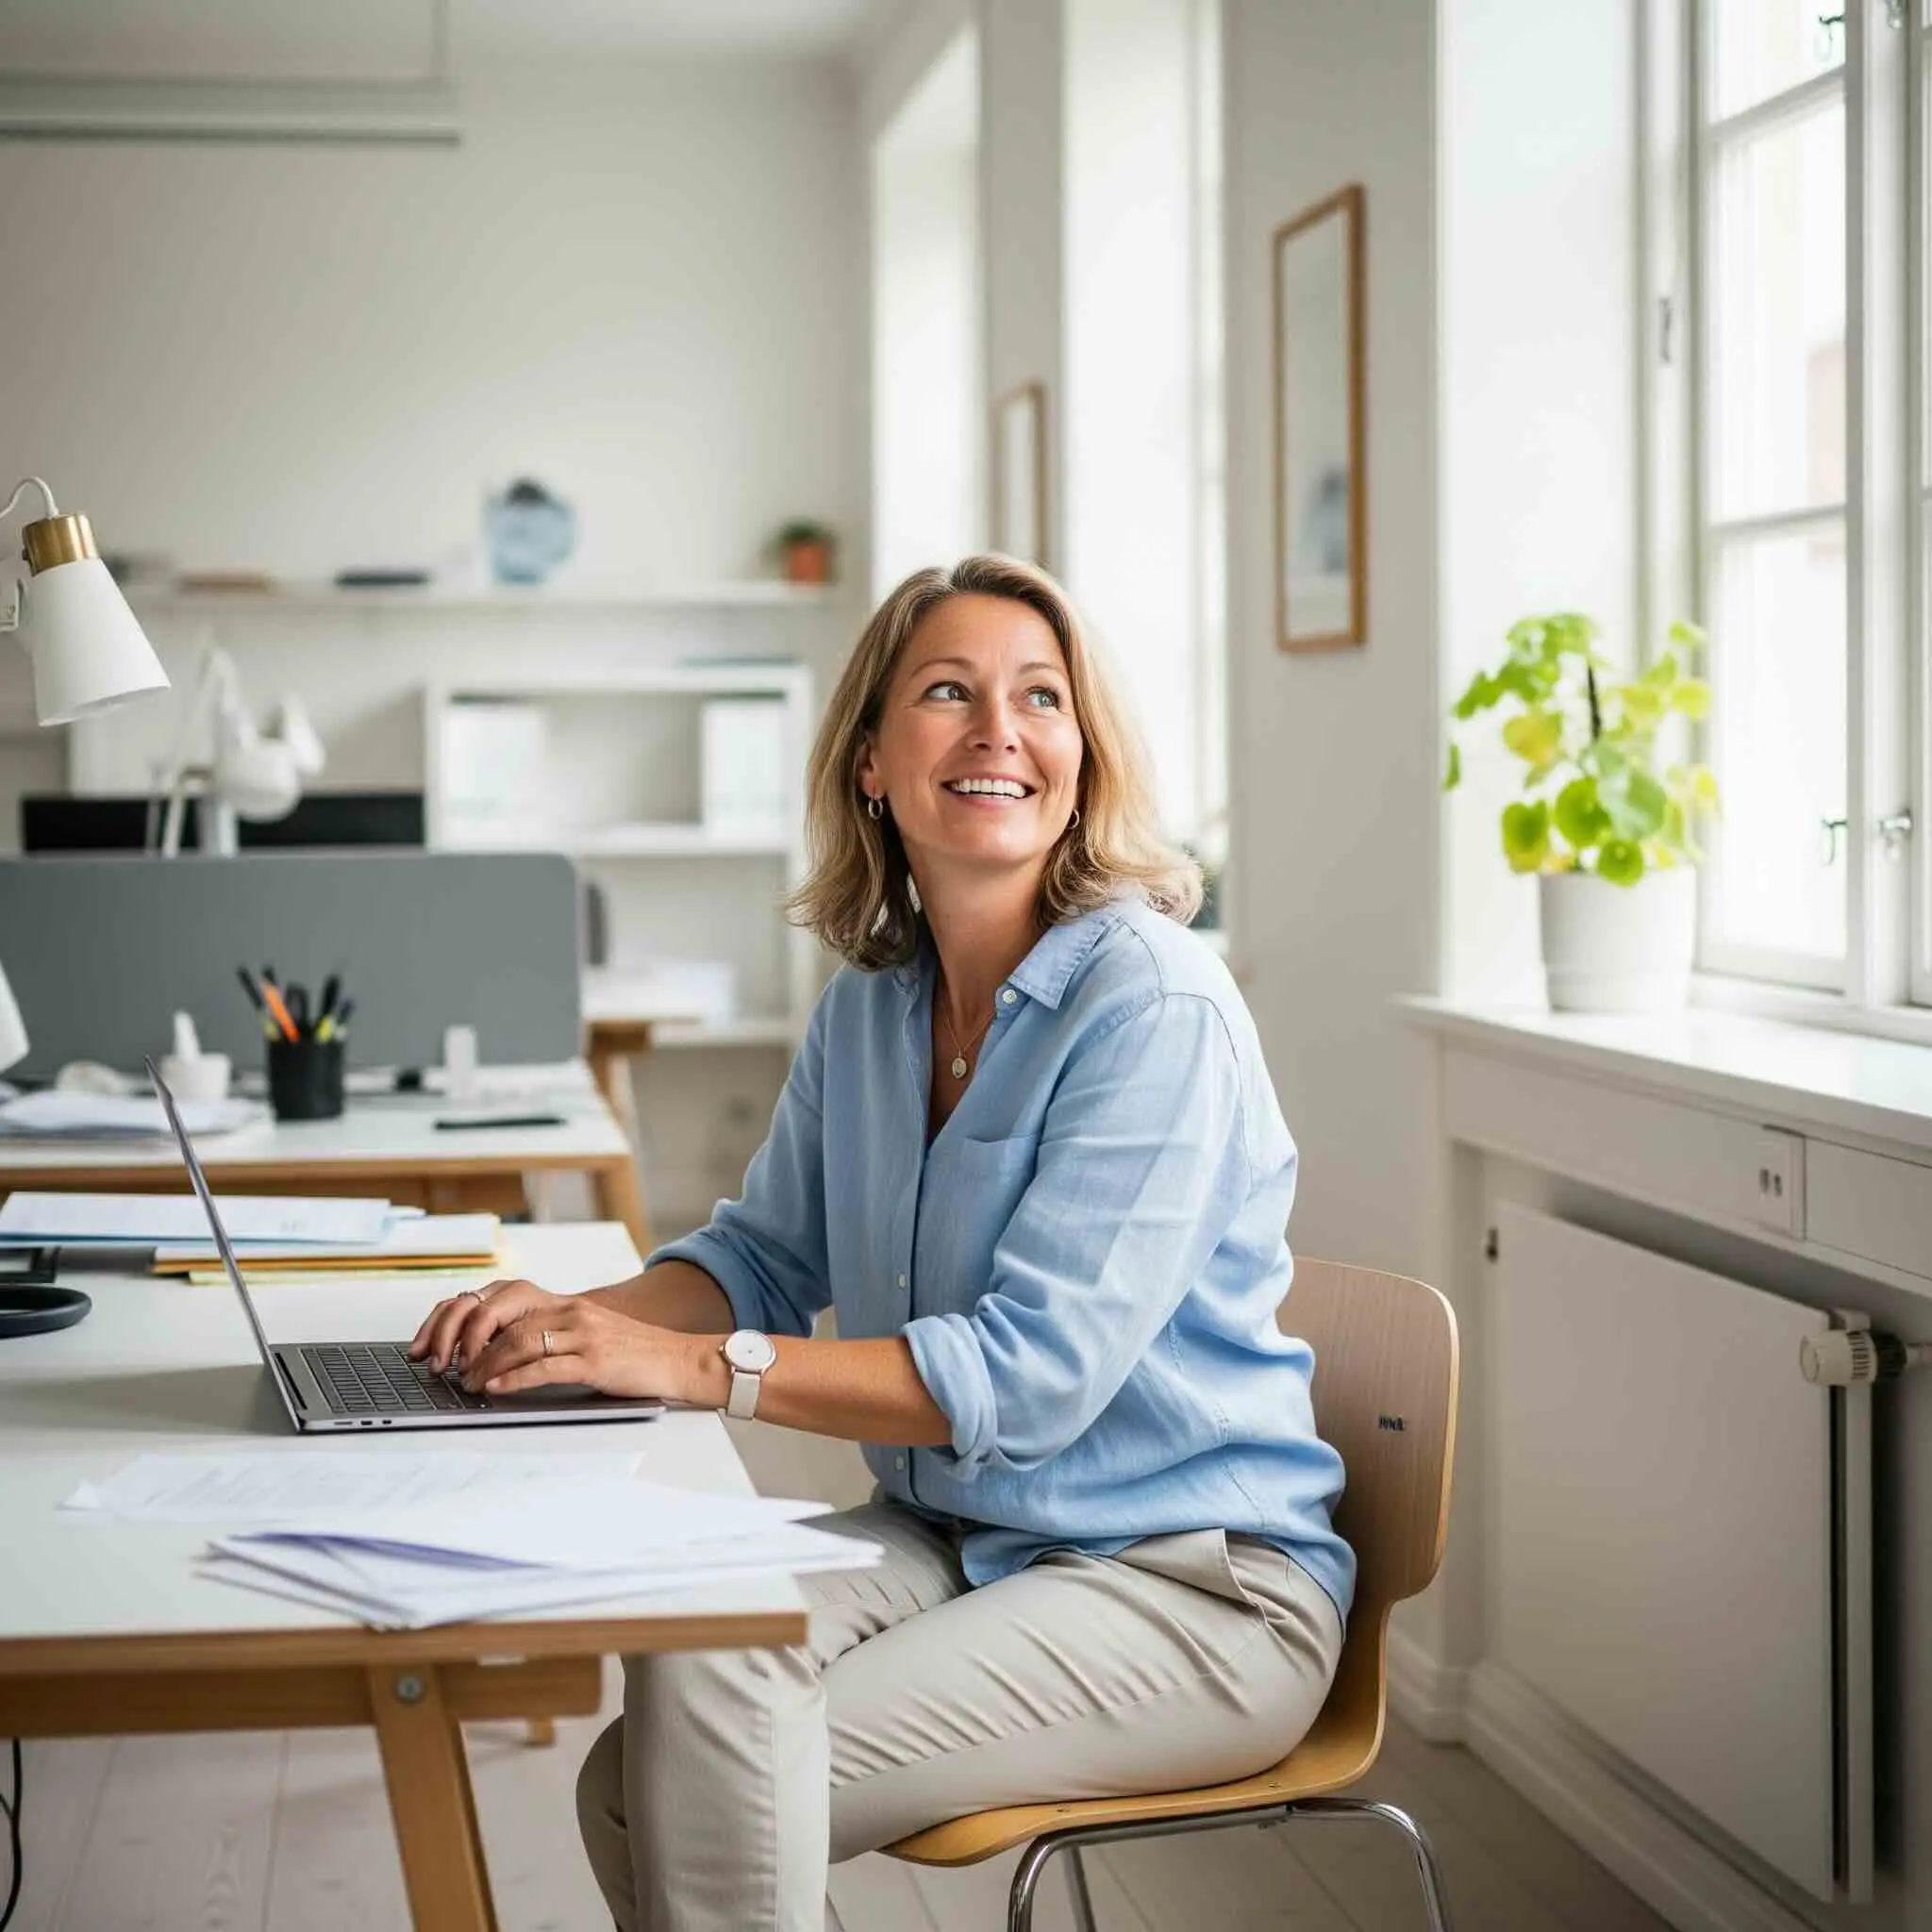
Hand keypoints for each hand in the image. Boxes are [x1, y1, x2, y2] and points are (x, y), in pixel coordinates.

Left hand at [408, 1277, 707, 1400]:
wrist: (680, 1360)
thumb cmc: (630, 1355)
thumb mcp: (584, 1335)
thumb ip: (545, 1337)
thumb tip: (490, 1357)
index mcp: (562, 1302)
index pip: (497, 1296)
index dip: (458, 1316)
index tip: (432, 1343)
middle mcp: (570, 1310)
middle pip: (501, 1312)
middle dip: (462, 1338)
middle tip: (442, 1365)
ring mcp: (584, 1333)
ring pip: (518, 1339)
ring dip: (483, 1364)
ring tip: (465, 1383)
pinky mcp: (597, 1360)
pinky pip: (547, 1365)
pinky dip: (514, 1378)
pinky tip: (495, 1388)